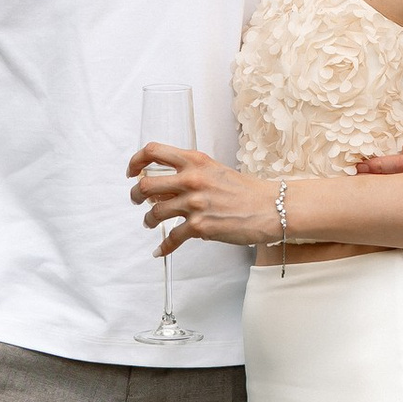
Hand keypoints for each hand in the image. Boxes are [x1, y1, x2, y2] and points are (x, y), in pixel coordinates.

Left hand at [129, 140, 281, 251]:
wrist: (271, 208)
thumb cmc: (246, 190)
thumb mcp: (215, 171)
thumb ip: (190, 173)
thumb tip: (164, 185)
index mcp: (195, 161)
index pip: (154, 151)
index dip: (136, 161)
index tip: (132, 171)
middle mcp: (192, 179)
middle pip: (146, 185)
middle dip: (135, 195)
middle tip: (136, 200)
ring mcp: (195, 203)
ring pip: (154, 213)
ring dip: (148, 220)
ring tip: (150, 222)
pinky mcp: (200, 227)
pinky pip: (171, 238)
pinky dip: (163, 247)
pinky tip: (160, 250)